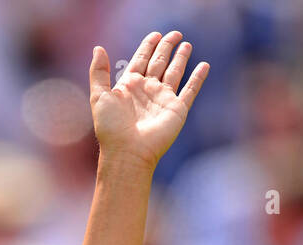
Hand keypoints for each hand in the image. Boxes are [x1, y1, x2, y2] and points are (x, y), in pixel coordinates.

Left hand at [89, 31, 208, 172]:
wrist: (127, 152)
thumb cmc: (111, 128)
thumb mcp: (98, 96)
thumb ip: (99, 72)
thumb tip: (98, 48)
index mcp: (129, 86)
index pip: (141, 59)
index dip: (148, 46)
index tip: (155, 34)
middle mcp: (147, 90)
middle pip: (159, 62)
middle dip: (166, 47)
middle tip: (175, 34)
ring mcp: (163, 99)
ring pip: (175, 73)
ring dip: (181, 59)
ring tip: (186, 45)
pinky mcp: (177, 110)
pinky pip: (190, 90)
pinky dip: (197, 78)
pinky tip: (204, 66)